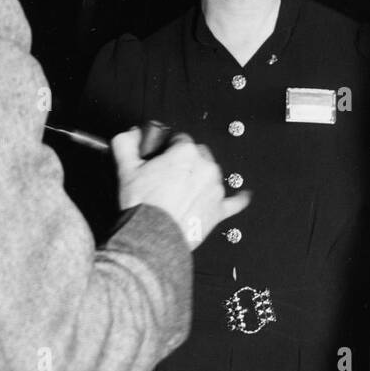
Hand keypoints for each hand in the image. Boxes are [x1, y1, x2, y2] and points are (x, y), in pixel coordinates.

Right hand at [112, 127, 249, 248]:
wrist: (153, 236)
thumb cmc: (143, 205)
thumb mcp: (126, 168)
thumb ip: (126, 142)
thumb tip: (132, 134)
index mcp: (186, 152)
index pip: (180, 140)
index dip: (169, 149)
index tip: (162, 158)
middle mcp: (205, 167)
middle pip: (199, 155)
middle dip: (187, 162)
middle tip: (170, 176)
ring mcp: (215, 189)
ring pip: (212, 176)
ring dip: (201, 179)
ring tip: (183, 192)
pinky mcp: (220, 210)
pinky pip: (235, 202)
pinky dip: (239, 199)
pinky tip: (243, 195)